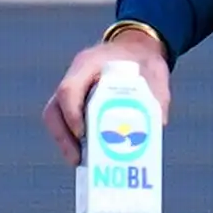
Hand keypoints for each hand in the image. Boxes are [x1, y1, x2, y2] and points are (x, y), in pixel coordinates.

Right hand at [44, 29, 171, 164]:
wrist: (136, 50)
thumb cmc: (143, 61)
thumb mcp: (155, 73)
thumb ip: (158, 96)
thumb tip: (158, 124)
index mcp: (89, 63)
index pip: (69, 89)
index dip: (71, 114)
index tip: (83, 135)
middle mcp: (75, 76)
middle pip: (55, 109)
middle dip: (63, 137)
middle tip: (77, 160)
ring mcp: (73, 90)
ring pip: (55, 117)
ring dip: (64, 142)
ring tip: (79, 163)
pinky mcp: (75, 102)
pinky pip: (64, 122)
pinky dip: (71, 140)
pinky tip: (85, 156)